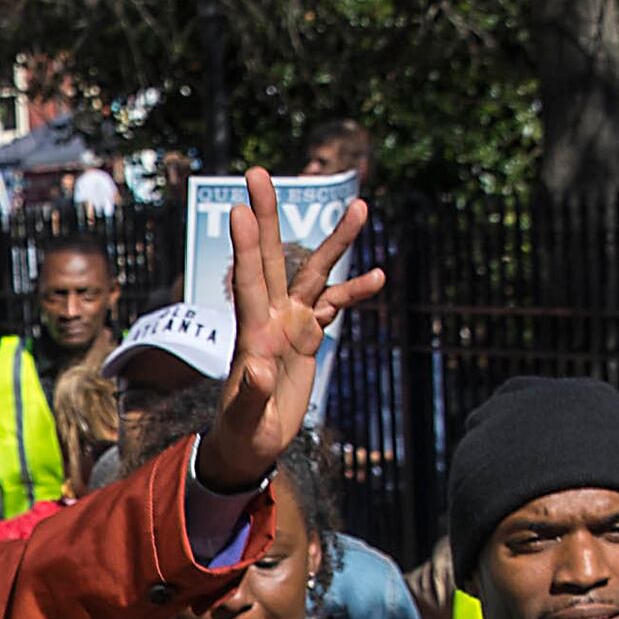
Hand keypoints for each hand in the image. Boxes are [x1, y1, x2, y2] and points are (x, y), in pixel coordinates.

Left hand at [205, 168, 383, 492]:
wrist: (249, 445)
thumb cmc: (243, 435)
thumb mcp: (247, 420)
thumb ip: (253, 394)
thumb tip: (260, 367)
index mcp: (252, 333)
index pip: (249, 280)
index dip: (246, 245)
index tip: (240, 208)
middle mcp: (269, 318)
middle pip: (271, 258)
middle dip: (266, 216)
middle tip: (257, 172)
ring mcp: (288, 323)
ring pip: (314, 273)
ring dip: (336, 242)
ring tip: (362, 205)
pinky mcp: (306, 335)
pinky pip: (333, 303)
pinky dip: (353, 290)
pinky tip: (378, 276)